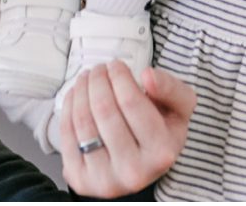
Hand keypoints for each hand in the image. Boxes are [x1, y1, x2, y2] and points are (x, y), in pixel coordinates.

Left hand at [57, 59, 194, 196]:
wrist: (141, 168)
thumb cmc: (160, 132)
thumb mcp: (179, 108)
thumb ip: (171, 88)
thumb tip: (147, 75)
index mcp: (160, 152)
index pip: (131, 103)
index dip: (119, 77)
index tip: (116, 64)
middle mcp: (133, 171)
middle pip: (105, 111)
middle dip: (98, 80)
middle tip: (99, 68)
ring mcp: (104, 179)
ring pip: (83, 122)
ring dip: (81, 90)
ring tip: (87, 77)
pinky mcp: (80, 180)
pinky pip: (67, 136)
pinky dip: (68, 108)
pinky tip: (76, 95)